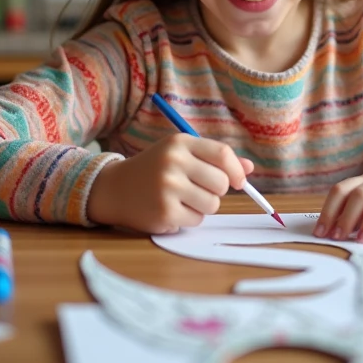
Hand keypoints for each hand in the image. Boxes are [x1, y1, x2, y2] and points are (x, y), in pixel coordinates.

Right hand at [86, 135, 253, 233]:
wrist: (114, 189)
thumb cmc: (155, 170)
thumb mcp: (180, 155)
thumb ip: (214, 160)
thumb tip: (248, 169)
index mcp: (179, 143)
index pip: (222, 154)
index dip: (236, 170)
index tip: (239, 181)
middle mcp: (173, 162)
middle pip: (221, 182)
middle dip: (216, 190)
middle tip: (198, 189)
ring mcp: (168, 187)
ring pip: (212, 204)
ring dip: (203, 206)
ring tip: (182, 199)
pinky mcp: (164, 211)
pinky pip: (197, 219)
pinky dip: (188, 218)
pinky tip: (170, 209)